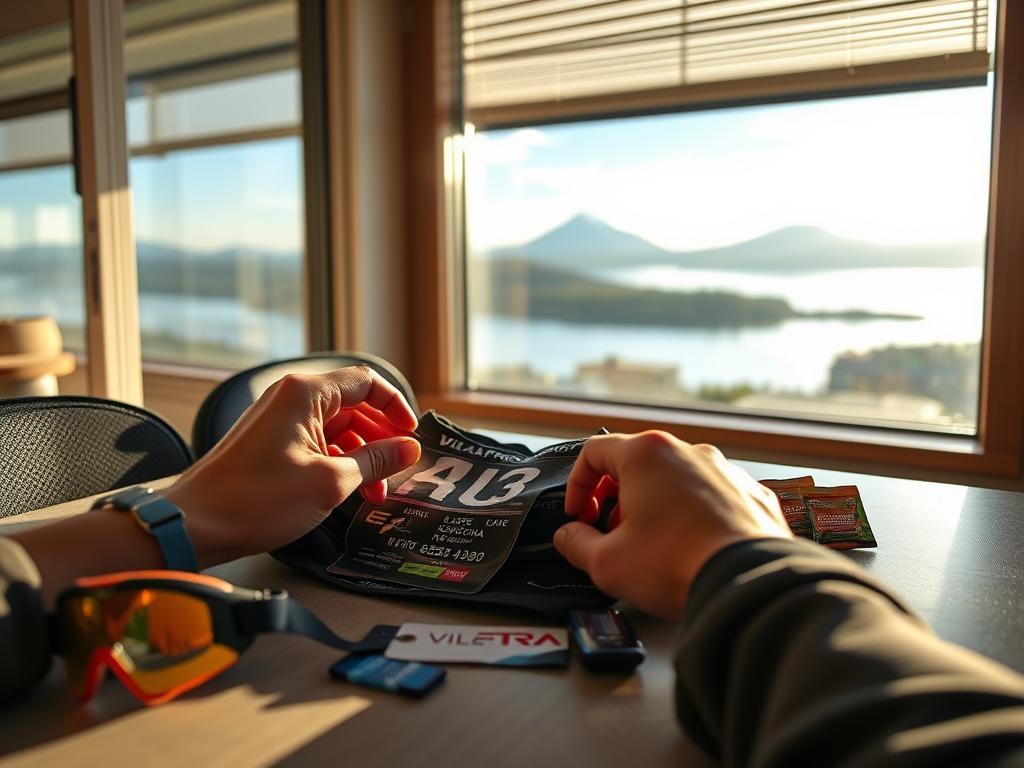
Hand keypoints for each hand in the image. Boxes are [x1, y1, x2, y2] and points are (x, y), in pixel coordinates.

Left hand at [165, 367, 420, 567]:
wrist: (194, 524)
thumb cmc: (254, 500)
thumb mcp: (330, 482)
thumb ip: (376, 460)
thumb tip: (409, 449)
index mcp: (305, 393)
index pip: (367, 382)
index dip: (396, 407)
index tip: (410, 437)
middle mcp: (290, 398)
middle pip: (354, 406)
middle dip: (380, 439)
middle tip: (396, 471)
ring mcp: (277, 419)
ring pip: (337, 428)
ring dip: (361, 456)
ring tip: (373, 493)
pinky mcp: (270, 443)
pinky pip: (316, 442)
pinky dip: (338, 462)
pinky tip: (348, 491)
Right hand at [553, 431, 789, 618]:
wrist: (749, 584)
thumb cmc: (677, 564)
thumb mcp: (606, 563)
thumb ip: (576, 544)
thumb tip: (568, 537)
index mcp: (647, 454)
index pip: (594, 453)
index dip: (577, 485)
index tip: (577, 515)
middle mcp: (688, 452)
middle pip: (637, 465)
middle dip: (617, 499)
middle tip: (611, 534)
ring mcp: (725, 470)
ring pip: (676, 481)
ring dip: (656, 507)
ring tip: (653, 547)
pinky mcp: (750, 493)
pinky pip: (711, 498)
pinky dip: (694, 517)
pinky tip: (690, 550)